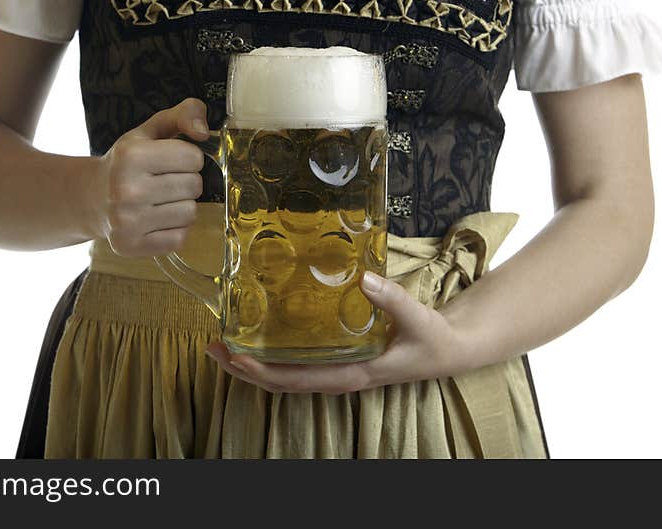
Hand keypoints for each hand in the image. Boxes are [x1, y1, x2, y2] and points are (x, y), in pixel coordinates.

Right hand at [87, 98, 209, 255]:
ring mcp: (127, 221)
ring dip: (181, 206)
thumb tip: (204, 132)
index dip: (187, 158)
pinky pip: (179, 238)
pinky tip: (155, 220)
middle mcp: (126, 189)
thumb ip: (185, 114)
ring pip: (190, 213)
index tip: (169, 161)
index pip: (194, 158)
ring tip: (159, 201)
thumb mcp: (151, 130)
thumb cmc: (128, 162)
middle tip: (163, 182)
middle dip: (186, 181)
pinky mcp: (131, 245)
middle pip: (194, 186)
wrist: (91, 198)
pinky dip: (173, 229)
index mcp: (131, 155)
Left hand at [205, 271, 475, 393]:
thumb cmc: (432, 339)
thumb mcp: (417, 319)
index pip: (297, 380)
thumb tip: (365, 279)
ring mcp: (336, 370)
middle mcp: (337, 376)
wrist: (449, 350)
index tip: (234, 356)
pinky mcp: (338, 360)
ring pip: (285, 376)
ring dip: (252, 363)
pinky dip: (272, 355)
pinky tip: (259, 339)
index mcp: (351, 373)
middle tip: (212, 347)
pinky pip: (298, 364)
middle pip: (279, 382)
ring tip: (222, 345)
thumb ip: (393, 300)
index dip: (262, 370)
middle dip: (243, 368)